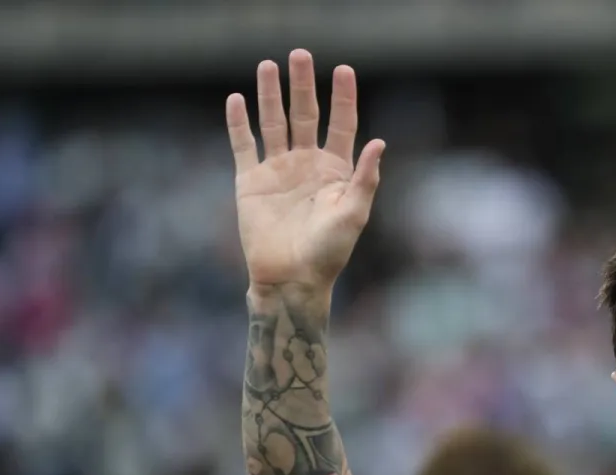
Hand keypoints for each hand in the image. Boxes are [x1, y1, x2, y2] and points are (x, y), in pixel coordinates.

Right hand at [226, 50, 383, 289]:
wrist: (291, 279)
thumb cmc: (328, 253)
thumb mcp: (353, 215)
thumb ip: (365, 179)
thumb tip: (379, 142)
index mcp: (336, 171)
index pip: (341, 125)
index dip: (343, 98)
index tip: (344, 70)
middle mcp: (307, 165)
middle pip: (305, 115)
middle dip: (304, 85)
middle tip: (301, 54)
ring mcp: (278, 171)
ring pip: (273, 123)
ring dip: (270, 94)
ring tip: (268, 65)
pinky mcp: (250, 182)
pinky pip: (243, 145)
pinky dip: (238, 123)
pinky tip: (236, 99)